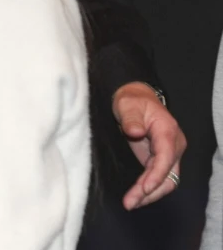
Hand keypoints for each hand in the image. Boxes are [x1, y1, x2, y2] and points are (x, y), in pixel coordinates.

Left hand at [113, 82, 186, 208]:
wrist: (136, 98)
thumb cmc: (132, 101)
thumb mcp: (128, 104)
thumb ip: (131, 118)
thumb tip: (135, 131)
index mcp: (167, 131)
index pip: (166, 157)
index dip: (157, 175)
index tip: (144, 188)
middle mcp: (173, 145)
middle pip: (169, 175)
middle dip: (151, 191)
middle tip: (131, 202)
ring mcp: (169, 154)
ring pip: (166, 181)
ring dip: (150, 194)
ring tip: (130, 203)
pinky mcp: (160, 159)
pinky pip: (158, 178)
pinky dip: (148, 189)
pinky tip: (135, 197)